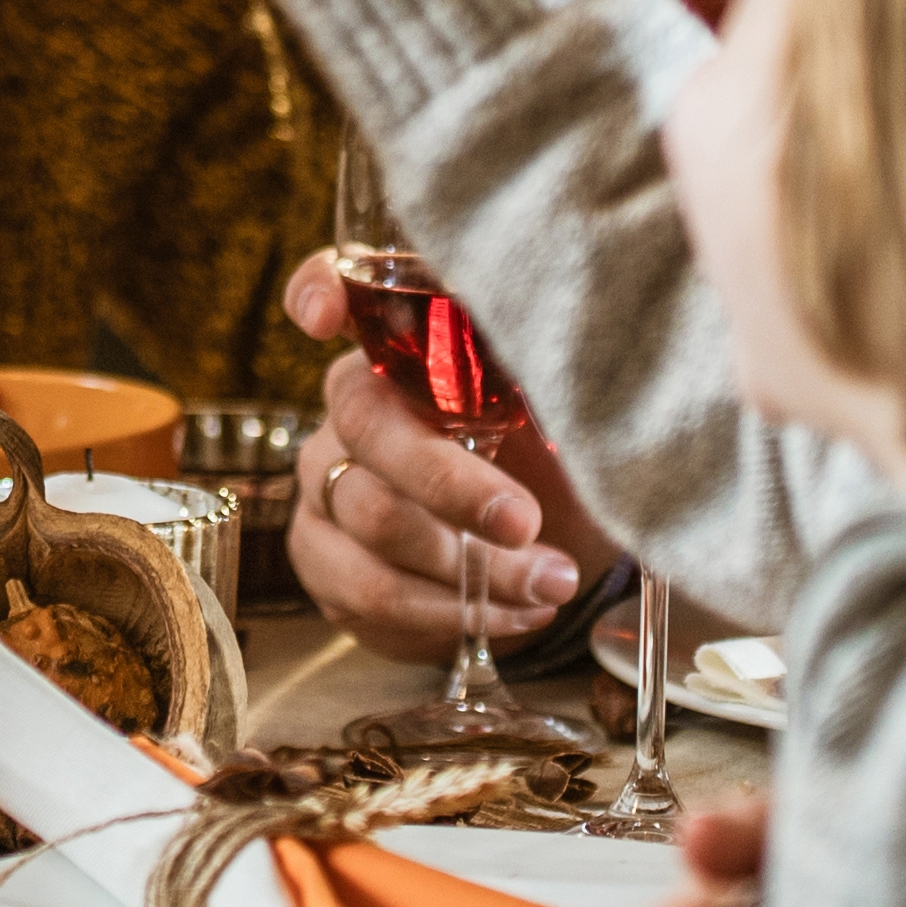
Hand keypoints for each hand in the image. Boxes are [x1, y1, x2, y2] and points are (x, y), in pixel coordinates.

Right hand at [272, 252, 588, 655]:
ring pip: (373, 528)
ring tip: (549, 585)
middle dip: (454, 488)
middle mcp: (351, 408)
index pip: (335, 290)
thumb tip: (586, 365)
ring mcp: (327, 484)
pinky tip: (515, 612)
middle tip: (525, 524)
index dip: (318, 292)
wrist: (552, 552)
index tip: (322, 318)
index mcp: (406, 346)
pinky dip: (451, 616)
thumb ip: (552, 377)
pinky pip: (370, 596)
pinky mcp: (324, 561)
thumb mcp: (564, 412)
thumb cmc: (556, 461)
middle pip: (372, 433)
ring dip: (470, 571)